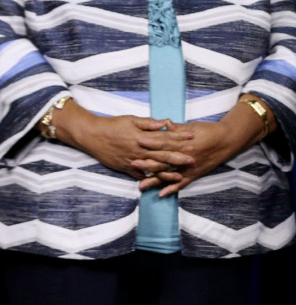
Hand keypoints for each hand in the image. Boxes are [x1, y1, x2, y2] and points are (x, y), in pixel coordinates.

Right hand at [53, 101, 195, 180]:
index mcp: (142, 137)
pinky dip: (148, 180)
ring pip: (152, 169)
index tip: (192, 137)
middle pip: (162, 156)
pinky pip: (139, 176)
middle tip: (193, 160)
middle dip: (178, 159)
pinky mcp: (125, 168)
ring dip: (166, 173)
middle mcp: (139, 150)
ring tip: (179, 177)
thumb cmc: (113, 125)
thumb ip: (149, 123)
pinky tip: (158, 184)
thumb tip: (165, 122)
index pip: (165, 137)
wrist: (92, 135)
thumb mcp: (132, 119)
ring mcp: (132, 160)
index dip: (179, 138)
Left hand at [135, 100, 269, 196]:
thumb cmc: (210, 131)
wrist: (228, 140)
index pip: (165, 143)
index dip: (151, 142)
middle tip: (132, 164)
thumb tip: (164, 124)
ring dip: (155, 180)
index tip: (137, 141)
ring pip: (170, 175)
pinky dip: (172, 189)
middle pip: (164, 161)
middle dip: (147, 163)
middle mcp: (185, 157)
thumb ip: (178, 128)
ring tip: (141, 185)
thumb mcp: (194, 126)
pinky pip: (182, 184)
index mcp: (185, 143)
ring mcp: (190, 167)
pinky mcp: (195, 174)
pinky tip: (161, 194)